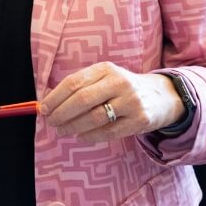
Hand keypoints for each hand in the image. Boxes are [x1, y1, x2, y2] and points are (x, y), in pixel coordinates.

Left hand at [40, 63, 183, 143]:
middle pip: (82, 100)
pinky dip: (90, 136)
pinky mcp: (139, 120)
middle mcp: (119, 83)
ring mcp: (131, 102)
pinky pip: (108, 132)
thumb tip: (49, 103)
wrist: (162, 96)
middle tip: (51, 122)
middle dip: (61, 113)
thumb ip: (81, 87)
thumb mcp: (105, 78)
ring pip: (94, 118)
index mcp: (106, 69)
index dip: (55, 97)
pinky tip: (81, 136)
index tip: (43, 109)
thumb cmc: (123, 88)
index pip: (74, 82)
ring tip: (62, 130)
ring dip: (73, 127)